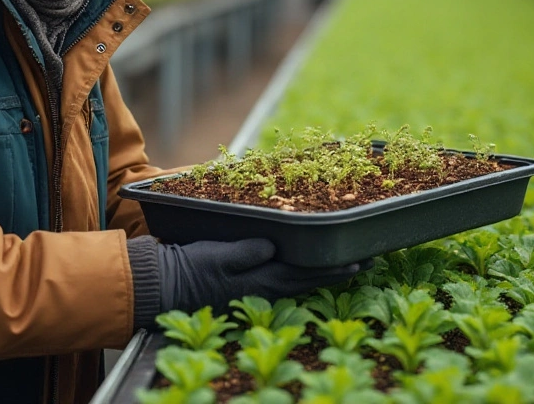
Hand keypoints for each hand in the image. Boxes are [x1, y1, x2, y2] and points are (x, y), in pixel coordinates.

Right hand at [157, 238, 365, 313]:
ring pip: (300, 279)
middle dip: (338, 270)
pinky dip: (303, 271)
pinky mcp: (248, 282)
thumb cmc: (190, 267)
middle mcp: (264, 286)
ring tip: (347, 264)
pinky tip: (308, 265)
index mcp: (261, 280)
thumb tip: (272, 247)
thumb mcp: (216, 255)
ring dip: (324, 272)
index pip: (306, 274)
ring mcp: (257, 286)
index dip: (333, 268)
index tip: (358, 261)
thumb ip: (244, 252)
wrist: (166, 282)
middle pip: (309, 278)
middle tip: (367, 262)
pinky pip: (285, 277)